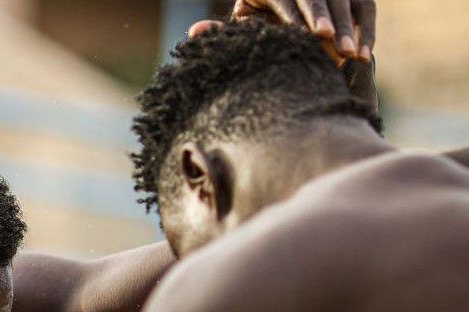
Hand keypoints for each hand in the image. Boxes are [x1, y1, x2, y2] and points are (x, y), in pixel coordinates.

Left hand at [189, 1, 378, 114]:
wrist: (273, 12)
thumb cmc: (254, 28)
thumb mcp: (240, 28)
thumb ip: (222, 32)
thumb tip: (195, 31)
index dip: (302, 15)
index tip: (314, 36)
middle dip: (331, 22)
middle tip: (338, 49)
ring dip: (351, 27)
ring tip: (354, 56)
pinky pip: (364, 5)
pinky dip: (367, 28)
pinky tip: (365, 53)